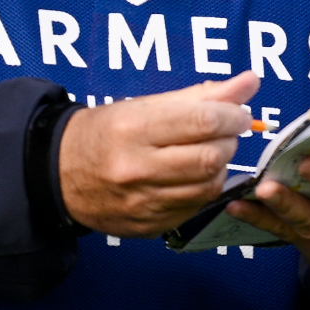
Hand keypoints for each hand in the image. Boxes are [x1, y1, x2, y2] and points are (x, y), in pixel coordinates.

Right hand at [58, 72, 256, 235]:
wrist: (58, 174)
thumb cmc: (107, 131)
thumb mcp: (146, 105)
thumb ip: (202, 95)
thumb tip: (250, 82)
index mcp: (134, 129)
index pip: (203, 122)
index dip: (233, 116)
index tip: (238, 113)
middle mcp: (136, 168)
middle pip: (211, 157)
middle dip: (229, 141)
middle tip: (223, 131)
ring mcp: (141, 202)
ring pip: (208, 186)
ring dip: (219, 166)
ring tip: (207, 151)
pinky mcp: (148, 227)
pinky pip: (195, 207)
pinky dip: (203, 189)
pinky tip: (191, 176)